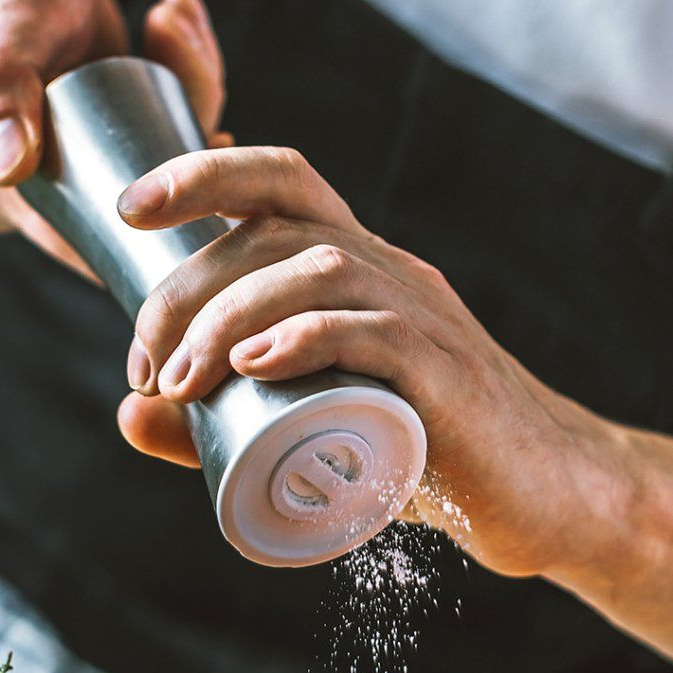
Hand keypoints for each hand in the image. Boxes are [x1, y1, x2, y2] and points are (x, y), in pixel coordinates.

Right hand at [0, 0, 226, 274]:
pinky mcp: (106, 128)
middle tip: (186, 62)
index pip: (88, 246)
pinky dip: (184, 73)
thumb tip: (6, 168)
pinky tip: (175, 18)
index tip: (205, 163)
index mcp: (0, 198)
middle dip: (186, 140)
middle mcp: (39, 193)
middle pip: (140, 204)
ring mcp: (76, 161)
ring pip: (161, 160)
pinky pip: (163, 124)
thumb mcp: (0, 42)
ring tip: (169, 20)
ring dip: (190, 88)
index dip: (159, 230)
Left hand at [112, 147, 625, 578]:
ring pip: (319, 269)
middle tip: (146, 368)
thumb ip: (218, 424)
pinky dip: (306, 339)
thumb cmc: (427, 457)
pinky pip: (377, 331)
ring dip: (229, 315)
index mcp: (359, 270)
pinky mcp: (448, 379)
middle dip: (187, 286)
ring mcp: (426, 320)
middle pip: (279, 228)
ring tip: (182, 380)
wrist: (545, 498)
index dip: (203, 173)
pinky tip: (253, 366)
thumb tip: (128, 413)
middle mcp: (392, 273)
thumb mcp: (312, 432)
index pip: (283, 181)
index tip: (129, 212)